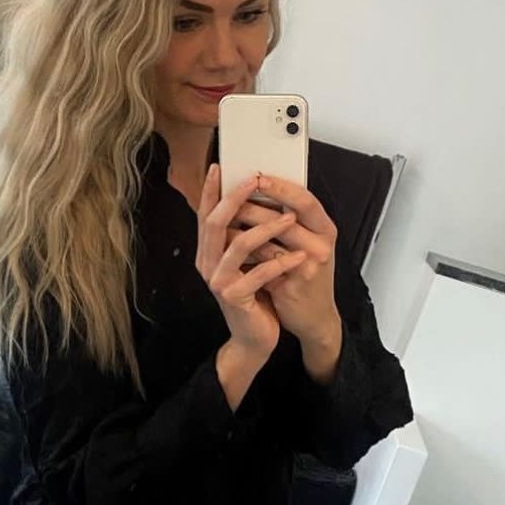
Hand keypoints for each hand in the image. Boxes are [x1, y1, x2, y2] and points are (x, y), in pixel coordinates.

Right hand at [196, 164, 308, 364]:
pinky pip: (259, 274)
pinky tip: (299, 256)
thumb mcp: (244, 263)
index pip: (204, 214)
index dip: (211, 190)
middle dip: (235, 197)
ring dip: (266, 227)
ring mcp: (218, 281)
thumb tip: (253, 199)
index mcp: (207, 252)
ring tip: (290, 217)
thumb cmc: (253, 296)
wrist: (253, 338)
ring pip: (238, 244)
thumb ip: (241, 237)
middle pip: (214, 222)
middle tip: (255, 179)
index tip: (220, 166)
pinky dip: (281, 262)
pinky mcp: (235, 298)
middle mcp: (207, 264)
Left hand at [226, 173, 340, 347]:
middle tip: (228, 195)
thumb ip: (290, 220)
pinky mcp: (292, 285)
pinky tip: (228, 249)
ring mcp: (308, 266)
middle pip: (283, 216)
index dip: (281, 186)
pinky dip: (242, 255)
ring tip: (222, 220)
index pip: (305, 199)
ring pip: (267, 240)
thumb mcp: (307, 242)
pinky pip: (261, 264)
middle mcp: (321, 245)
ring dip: (240, 230)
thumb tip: (256, 191)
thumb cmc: (305, 275)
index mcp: (325, 228)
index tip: (257, 176)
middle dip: (250, 205)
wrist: (314, 317)